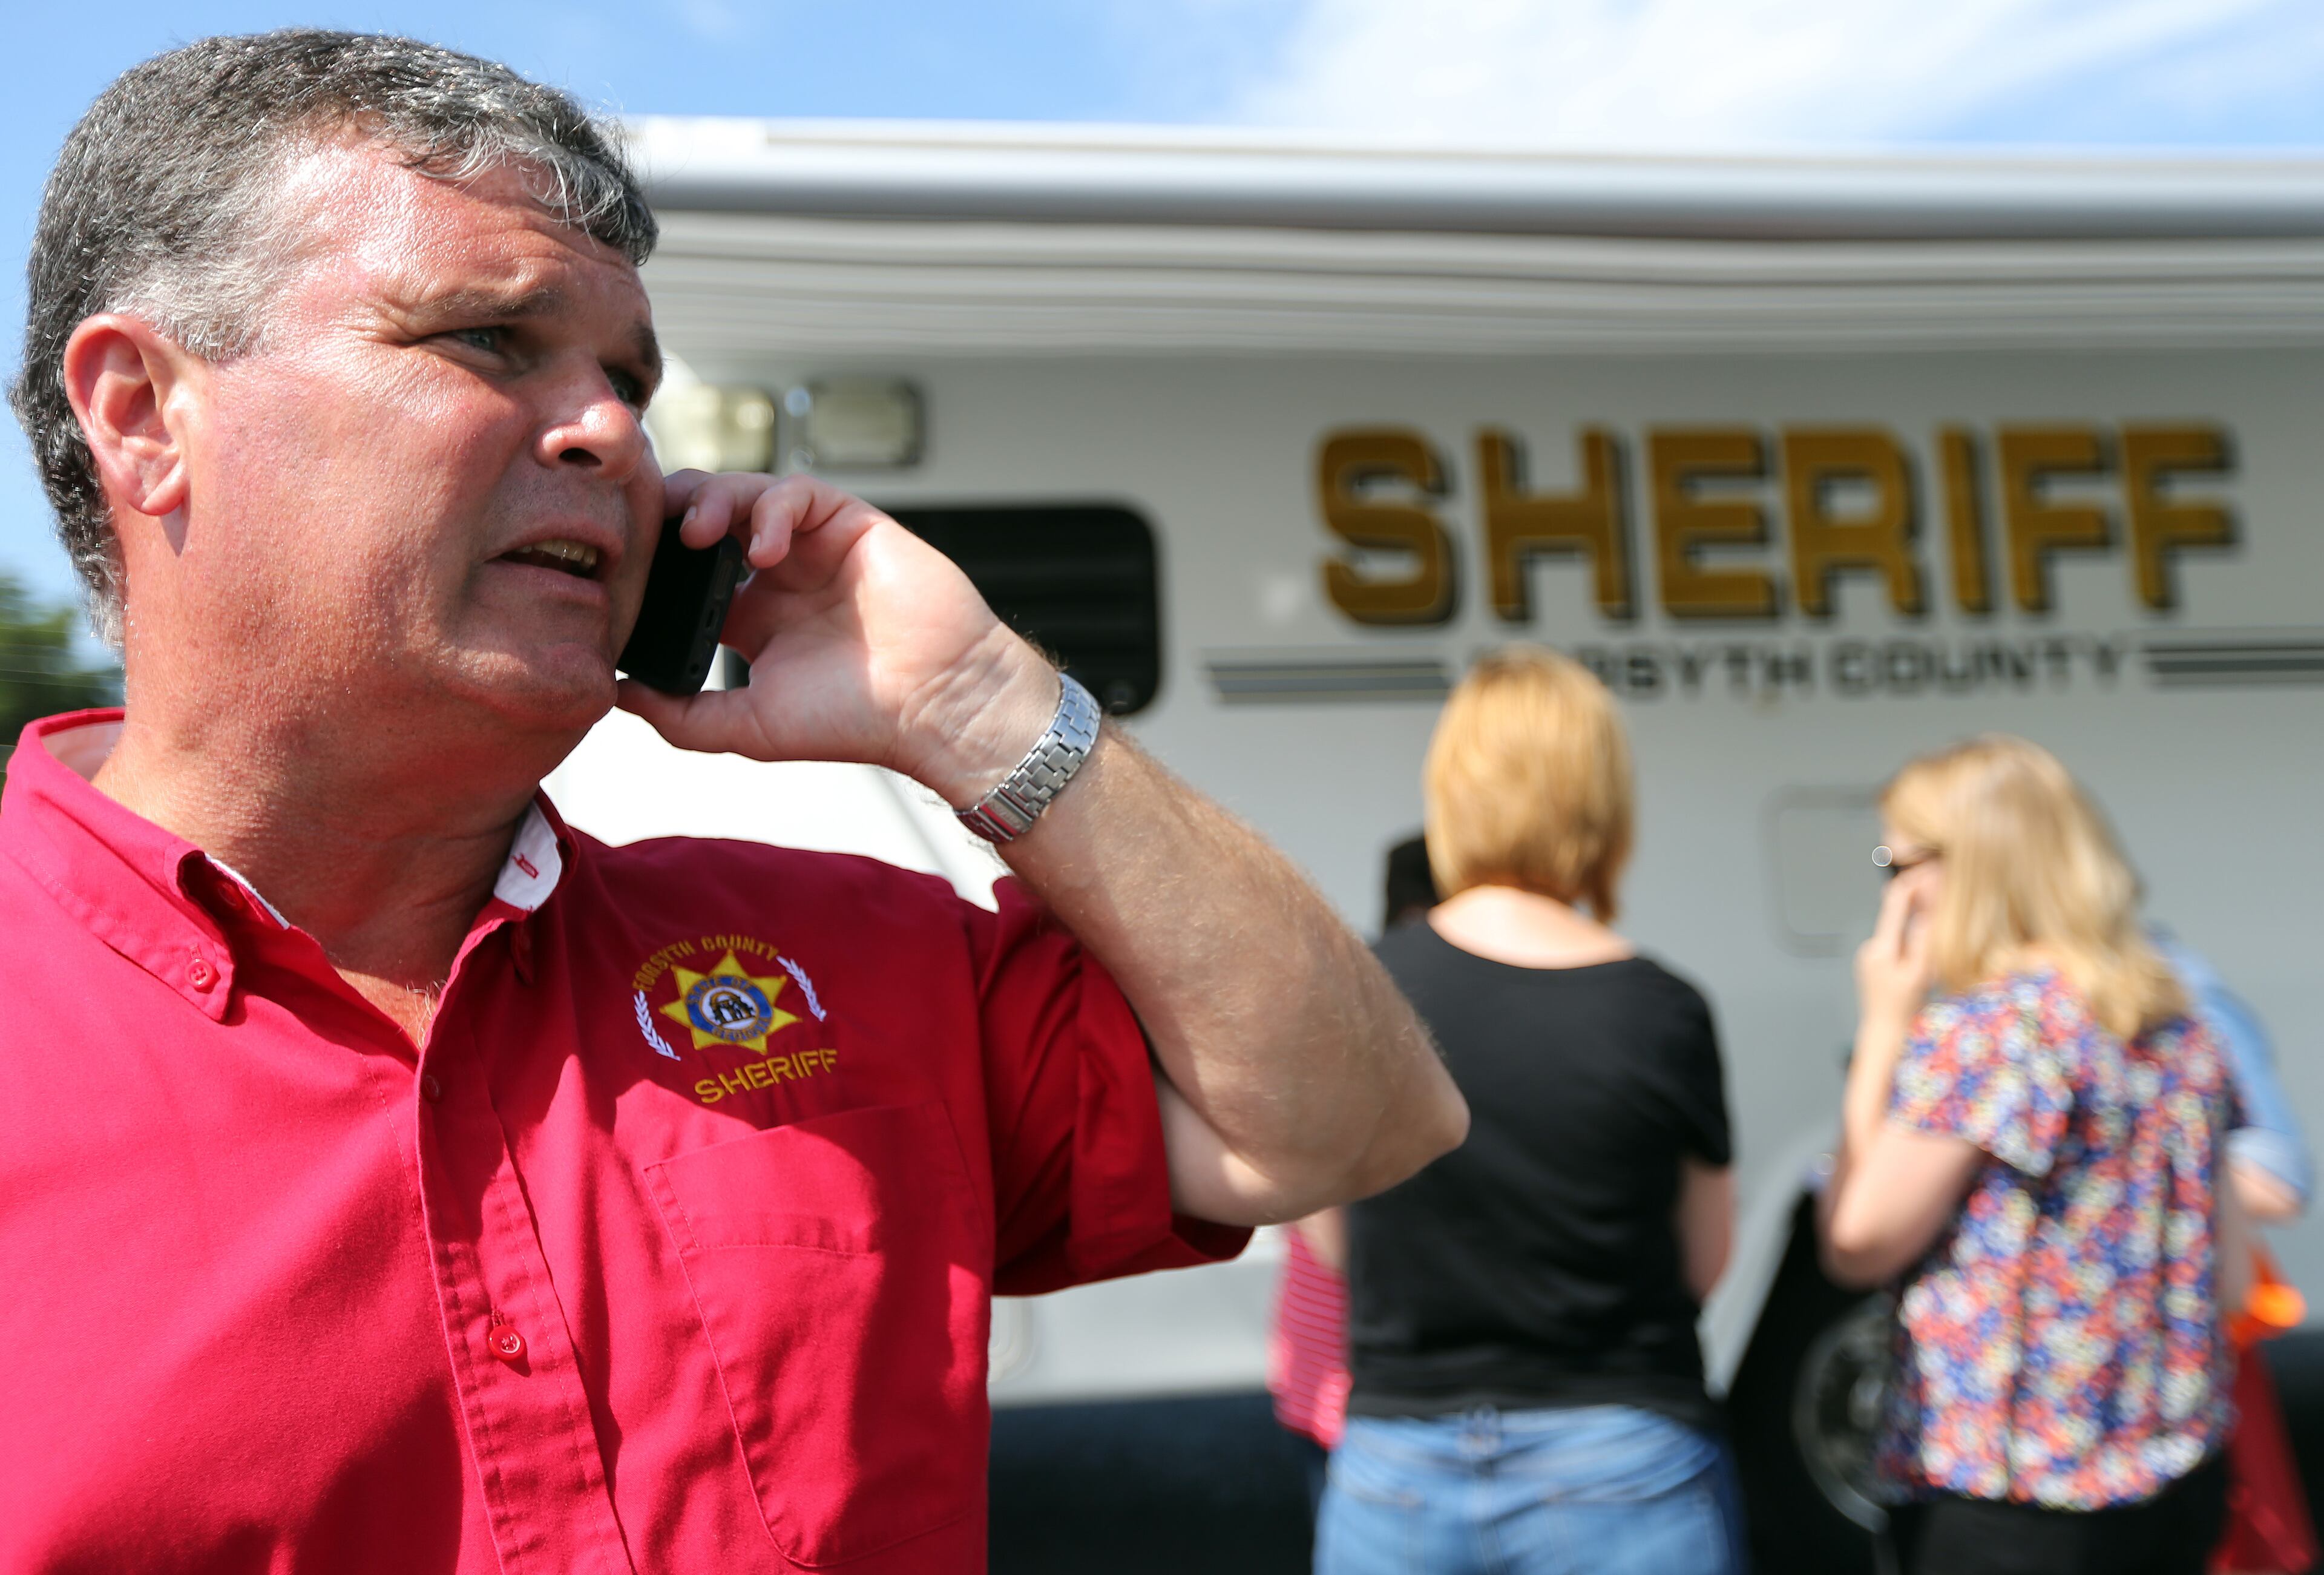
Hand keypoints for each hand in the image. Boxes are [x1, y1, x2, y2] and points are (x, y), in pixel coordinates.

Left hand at [615, 472, 1058, 802]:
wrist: (934, 706)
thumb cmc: (856, 720)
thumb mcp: (748, 726)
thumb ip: (680, 713)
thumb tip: (615, 696)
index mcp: (751, 616)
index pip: (686, 570)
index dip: (655, 562)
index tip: (626, 572)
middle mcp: (779, 575)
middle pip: (707, 517)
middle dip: (672, 515)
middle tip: (650, 532)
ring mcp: (812, 545)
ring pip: (745, 492)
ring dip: (713, 502)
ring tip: (699, 533)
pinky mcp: (849, 523)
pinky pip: (798, 492)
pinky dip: (772, 509)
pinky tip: (765, 550)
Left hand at [1854, 865, 1937, 1035]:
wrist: (1884, 1033)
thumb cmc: (1902, 1009)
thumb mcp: (1918, 975)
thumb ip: (1922, 942)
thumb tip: (1927, 914)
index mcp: (1881, 948)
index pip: (1894, 906)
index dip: (1909, 885)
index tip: (1922, 870)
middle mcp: (1871, 948)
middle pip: (1896, 916)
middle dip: (1915, 904)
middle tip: (1935, 891)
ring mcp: (1870, 956)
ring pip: (1897, 932)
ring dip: (1915, 928)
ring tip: (1933, 933)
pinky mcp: (1875, 964)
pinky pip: (1895, 945)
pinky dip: (1909, 943)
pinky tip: (1922, 953)